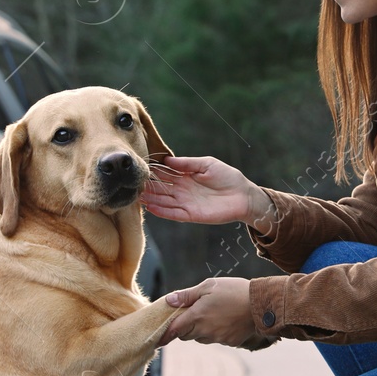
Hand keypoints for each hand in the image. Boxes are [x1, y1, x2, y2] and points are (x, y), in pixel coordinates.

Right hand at [141, 156, 273, 230]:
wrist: (243, 196)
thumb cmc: (228, 177)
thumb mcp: (207, 164)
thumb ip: (187, 163)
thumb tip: (167, 160)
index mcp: (185, 176)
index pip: (164, 174)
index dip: (153, 171)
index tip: (140, 167)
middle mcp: (182, 190)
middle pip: (160, 189)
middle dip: (147, 186)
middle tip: (132, 183)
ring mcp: (185, 203)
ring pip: (163, 201)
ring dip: (150, 199)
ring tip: (137, 196)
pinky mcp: (191, 215)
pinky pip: (173, 214)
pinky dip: (162, 211)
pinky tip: (150, 207)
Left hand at [160, 278, 264, 346]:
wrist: (261, 304)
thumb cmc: (234, 291)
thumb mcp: (209, 286)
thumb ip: (187, 295)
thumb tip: (169, 301)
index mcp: (197, 316)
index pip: (174, 330)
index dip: (165, 334)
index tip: (159, 338)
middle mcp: (205, 330)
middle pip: (186, 335)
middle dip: (185, 327)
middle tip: (193, 313)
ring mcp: (218, 338)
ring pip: (201, 338)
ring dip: (201, 329)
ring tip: (213, 313)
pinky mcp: (229, 342)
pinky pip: (216, 339)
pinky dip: (216, 331)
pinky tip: (226, 319)